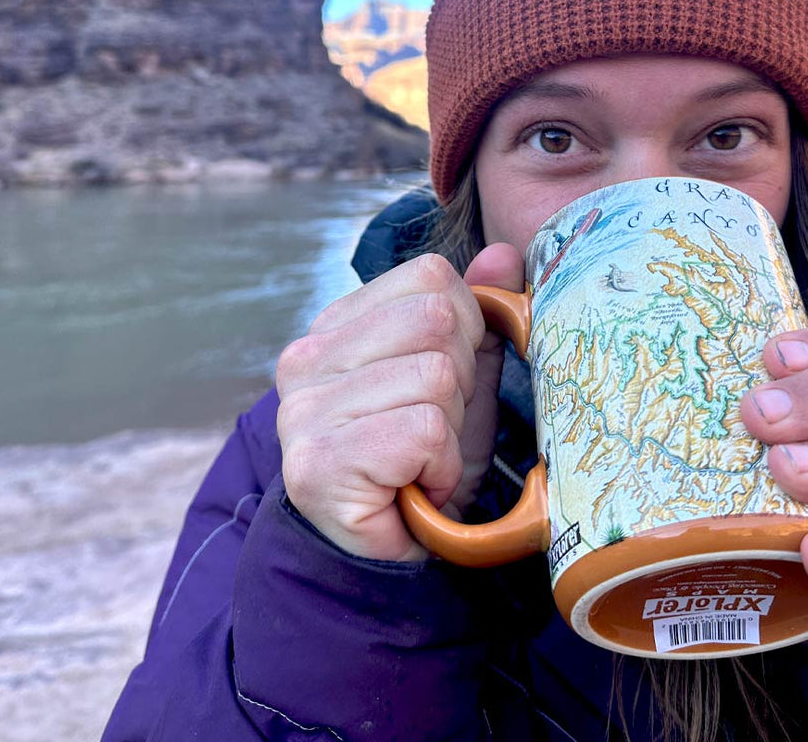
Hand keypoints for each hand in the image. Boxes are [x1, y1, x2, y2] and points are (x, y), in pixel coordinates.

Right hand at [276, 243, 523, 561]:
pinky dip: (439, 465)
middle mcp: (307, 356)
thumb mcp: (460, 378)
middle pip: (436, 322)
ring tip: (421, 460)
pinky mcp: (316, 460)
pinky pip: (423, 431)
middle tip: (434, 429)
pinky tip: (413, 486)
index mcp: (338, 324)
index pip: (431, 278)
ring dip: (451, 432)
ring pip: (434, 377)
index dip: (465, 329)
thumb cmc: (421, 460)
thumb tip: (504, 254)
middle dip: (461, 383)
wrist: (386, 553)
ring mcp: (303, 408)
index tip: (447, 382)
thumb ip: (477, 313)